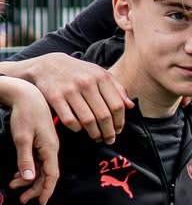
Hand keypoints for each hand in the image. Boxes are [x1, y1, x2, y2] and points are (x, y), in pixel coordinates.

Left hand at [0, 78, 59, 204]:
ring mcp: (46, 146)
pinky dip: (28, 170)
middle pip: (46, 175)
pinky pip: (37, 161)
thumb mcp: (22, 138)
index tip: (41, 203)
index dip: (47, 190)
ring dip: (29, 179)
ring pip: (41, 169)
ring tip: (14, 184)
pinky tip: (19, 172)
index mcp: (50, 149)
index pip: (52, 175)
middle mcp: (51, 149)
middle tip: (21, 199)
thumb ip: (26, 159)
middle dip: (35, 189)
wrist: (27, 95)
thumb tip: (30, 178)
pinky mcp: (41, 142)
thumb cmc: (25, 115)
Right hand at [8, 52, 130, 142]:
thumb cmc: (79, 72)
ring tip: (97, 137)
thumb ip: (117, 88)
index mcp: (101, 77)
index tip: (119, 130)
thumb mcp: (99, 74)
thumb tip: (130, 106)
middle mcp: (86, 83)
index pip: (117, 105)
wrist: (48, 65)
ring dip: (94, 133)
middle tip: (109, 139)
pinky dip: (77, 128)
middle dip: (109, 132)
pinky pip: (70, 120)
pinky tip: (80, 129)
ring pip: (88, 120)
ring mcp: (70, 90)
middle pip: (104, 116)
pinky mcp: (55, 98)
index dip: (120, 121)